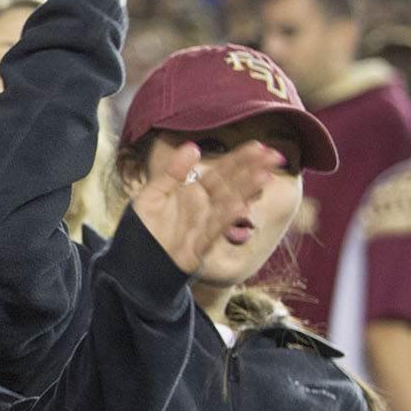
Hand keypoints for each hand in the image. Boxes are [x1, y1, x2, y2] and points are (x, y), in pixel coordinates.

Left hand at [130, 140, 282, 273]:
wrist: (135, 264)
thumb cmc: (143, 229)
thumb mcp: (152, 194)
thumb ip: (172, 172)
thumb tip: (193, 147)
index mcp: (192, 192)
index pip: (221, 171)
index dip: (239, 159)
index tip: (259, 147)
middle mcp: (202, 206)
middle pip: (231, 184)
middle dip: (252, 170)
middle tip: (275, 157)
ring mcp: (203, 224)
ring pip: (228, 203)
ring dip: (246, 190)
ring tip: (264, 176)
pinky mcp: (198, 243)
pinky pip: (214, 227)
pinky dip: (227, 216)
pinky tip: (240, 205)